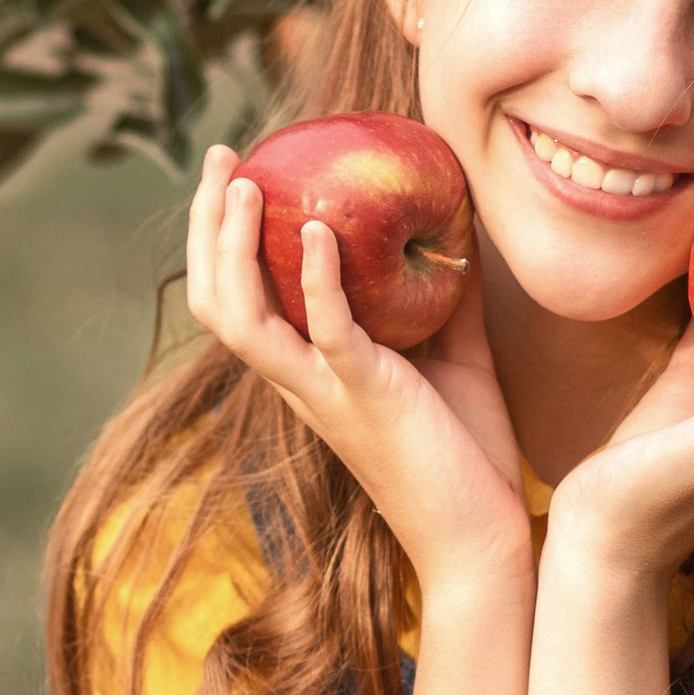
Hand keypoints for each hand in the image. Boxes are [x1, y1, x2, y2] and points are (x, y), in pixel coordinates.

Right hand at [183, 144, 533, 596]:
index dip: (222, 238)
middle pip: (216, 299)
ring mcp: (325, 392)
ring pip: (242, 317)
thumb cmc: (468, 454)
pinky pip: (326, 332)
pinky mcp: (365, 399)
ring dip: (236, 245)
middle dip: (208, 224)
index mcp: (309, 371)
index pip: (238, 299)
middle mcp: (301, 381)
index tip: (239, 171)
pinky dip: (318, 277)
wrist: (485, 538)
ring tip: (247, 183)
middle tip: (223, 156)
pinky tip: (323, 228)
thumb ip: (447, 294)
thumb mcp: (456, 353)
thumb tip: (459, 222)